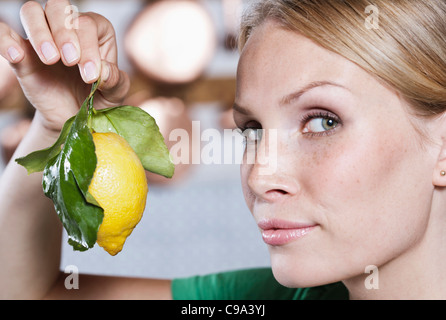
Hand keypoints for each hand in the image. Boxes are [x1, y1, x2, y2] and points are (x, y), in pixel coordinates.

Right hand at [0, 0, 129, 132]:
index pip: (88, 24)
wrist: (74, 117)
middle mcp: (68, 27)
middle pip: (59, 7)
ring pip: (32, 11)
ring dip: (40, 32)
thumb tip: (103, 70)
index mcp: (96, 31)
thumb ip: (115, 82)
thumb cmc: (98, 99)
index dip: (89, 47)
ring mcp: (43, 37)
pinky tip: (17, 56)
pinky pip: (5, 34)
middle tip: (70, 60)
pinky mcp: (22, 53)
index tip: (90, 75)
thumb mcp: (114, 95)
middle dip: (64, 32)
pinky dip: (6, 40)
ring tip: (51, 59)